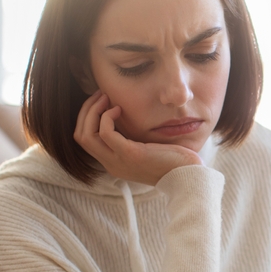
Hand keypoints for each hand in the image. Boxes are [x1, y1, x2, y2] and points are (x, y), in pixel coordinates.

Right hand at [74, 92, 202, 185]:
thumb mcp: (147, 150)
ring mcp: (119, 161)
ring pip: (86, 135)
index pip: (86, 140)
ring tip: (105, 97)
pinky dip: (107, 116)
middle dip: (86, 111)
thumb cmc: (174, 161)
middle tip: (99, 95)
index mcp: (115, 163)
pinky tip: (119, 109)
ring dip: (92, 111)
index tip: (101, 102)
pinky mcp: (131, 154)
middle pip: (81, 136)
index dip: (88, 118)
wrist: (189, 176)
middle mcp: (112, 164)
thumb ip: (133, 139)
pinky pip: (106, 132)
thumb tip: (124, 116)